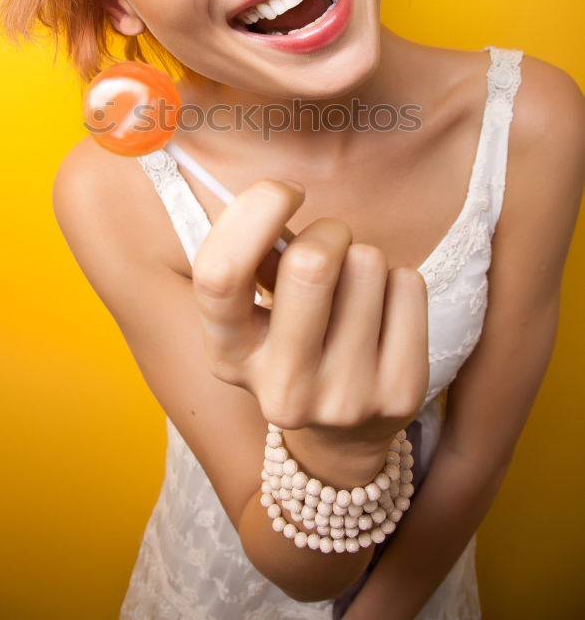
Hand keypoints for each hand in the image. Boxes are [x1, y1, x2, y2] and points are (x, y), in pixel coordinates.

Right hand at [192, 180, 428, 467]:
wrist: (342, 435)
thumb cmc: (291, 341)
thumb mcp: (255, 310)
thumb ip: (254, 258)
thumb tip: (277, 197)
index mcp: (228, 357)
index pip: (220, 274)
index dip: (253, 212)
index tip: (285, 191)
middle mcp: (281, 389)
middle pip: (311, 262)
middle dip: (327, 231)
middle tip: (330, 245)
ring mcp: (344, 398)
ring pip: (367, 264)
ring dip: (363, 260)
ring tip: (354, 293)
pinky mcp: (400, 394)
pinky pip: (408, 285)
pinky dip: (397, 283)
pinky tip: (383, 315)